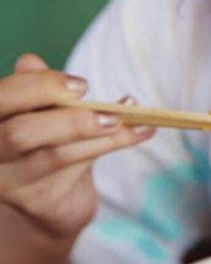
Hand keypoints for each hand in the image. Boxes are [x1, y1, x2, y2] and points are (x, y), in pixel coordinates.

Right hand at [0, 53, 154, 240]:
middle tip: (111, 113)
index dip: (38, 88)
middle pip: (18, 134)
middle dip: (70, 120)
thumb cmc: (45, 135)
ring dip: (102, 136)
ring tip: (136, 120)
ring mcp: (9, 183)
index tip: (83, 86)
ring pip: (55, 155)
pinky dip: (113, 146)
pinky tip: (143, 131)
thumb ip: (35, 87)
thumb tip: (29, 61)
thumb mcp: (42, 106)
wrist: (51, 190)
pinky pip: (77, 171)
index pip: (2, 99)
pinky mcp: (34, 201)